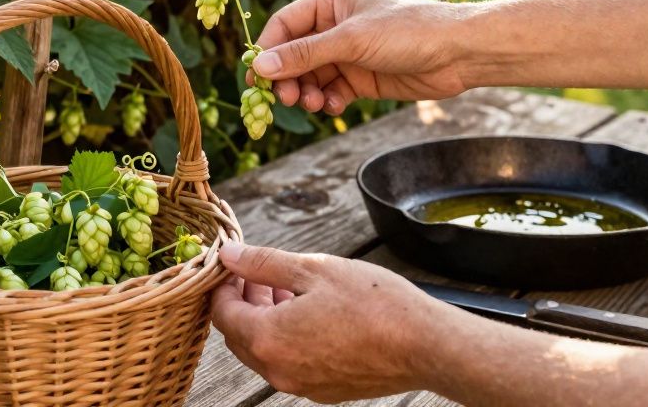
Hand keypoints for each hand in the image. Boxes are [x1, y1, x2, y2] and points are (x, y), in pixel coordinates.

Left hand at [211, 242, 449, 402]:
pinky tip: (309, 312)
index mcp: (269, 339)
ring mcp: (301, 385)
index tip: (236, 265)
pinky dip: (287, 338)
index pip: (223, 313)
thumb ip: (264, 263)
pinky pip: (290, 363)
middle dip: (243, 302)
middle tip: (261, 273)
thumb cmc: (373, 303)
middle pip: (239, 336)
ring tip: (288, 286)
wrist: (425, 345)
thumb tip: (229, 255)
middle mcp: (278, 371)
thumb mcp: (314, 269)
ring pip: (264, 351)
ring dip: (265, 319)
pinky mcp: (323, 391)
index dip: (223, 285)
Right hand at [249, 0, 469, 113]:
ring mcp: (348, 53)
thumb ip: (305, 54)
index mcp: (330, 2)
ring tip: (313, 103)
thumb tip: (261, 67)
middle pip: (293, 55)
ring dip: (306, 92)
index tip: (257, 79)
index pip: (284, 25)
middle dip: (287, 77)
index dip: (268, 51)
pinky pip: (331, 91)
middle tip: (284, 99)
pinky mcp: (362, 78)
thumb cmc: (408, 30)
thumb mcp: (351, 40)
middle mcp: (335, 26)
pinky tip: (335, 106)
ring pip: (310, 76)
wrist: (458, 53)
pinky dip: (327, 101)